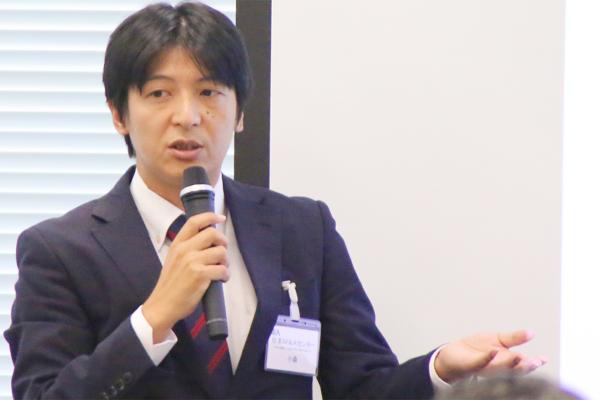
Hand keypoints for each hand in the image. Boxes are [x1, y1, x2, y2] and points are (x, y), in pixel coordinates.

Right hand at [142, 212, 228, 342]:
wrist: (162, 305)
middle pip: (212, 233)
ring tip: (221, 269)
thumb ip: (188, 248)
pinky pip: (222, 269)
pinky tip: (221, 279)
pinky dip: (225, 275)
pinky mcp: (200, 275)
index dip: (210, 216)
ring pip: (220, 251)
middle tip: (222, 252)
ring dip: (225, 261)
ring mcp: (192, 261)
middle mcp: (184, 249)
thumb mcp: (174, 259)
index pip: (194, 222)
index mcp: (177, 244)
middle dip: (223, 242)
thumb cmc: (170, 284)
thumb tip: (209, 239)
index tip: (220, 218)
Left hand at [434, 330, 546, 382]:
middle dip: (525, 366)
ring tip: (519, 357)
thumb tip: (532, 333)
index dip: (534, 363)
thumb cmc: (476, 349)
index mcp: (506, 361)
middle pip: (514, 369)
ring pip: (499, 368)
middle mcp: (498, 367)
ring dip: (509, 363)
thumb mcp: (498, 340)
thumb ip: (514, 338)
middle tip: (535, 362)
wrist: (453, 354)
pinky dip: (487, 358)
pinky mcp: (471, 365)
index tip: (543, 359)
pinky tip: (493, 351)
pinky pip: (480, 363)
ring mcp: (485, 367)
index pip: (523, 364)